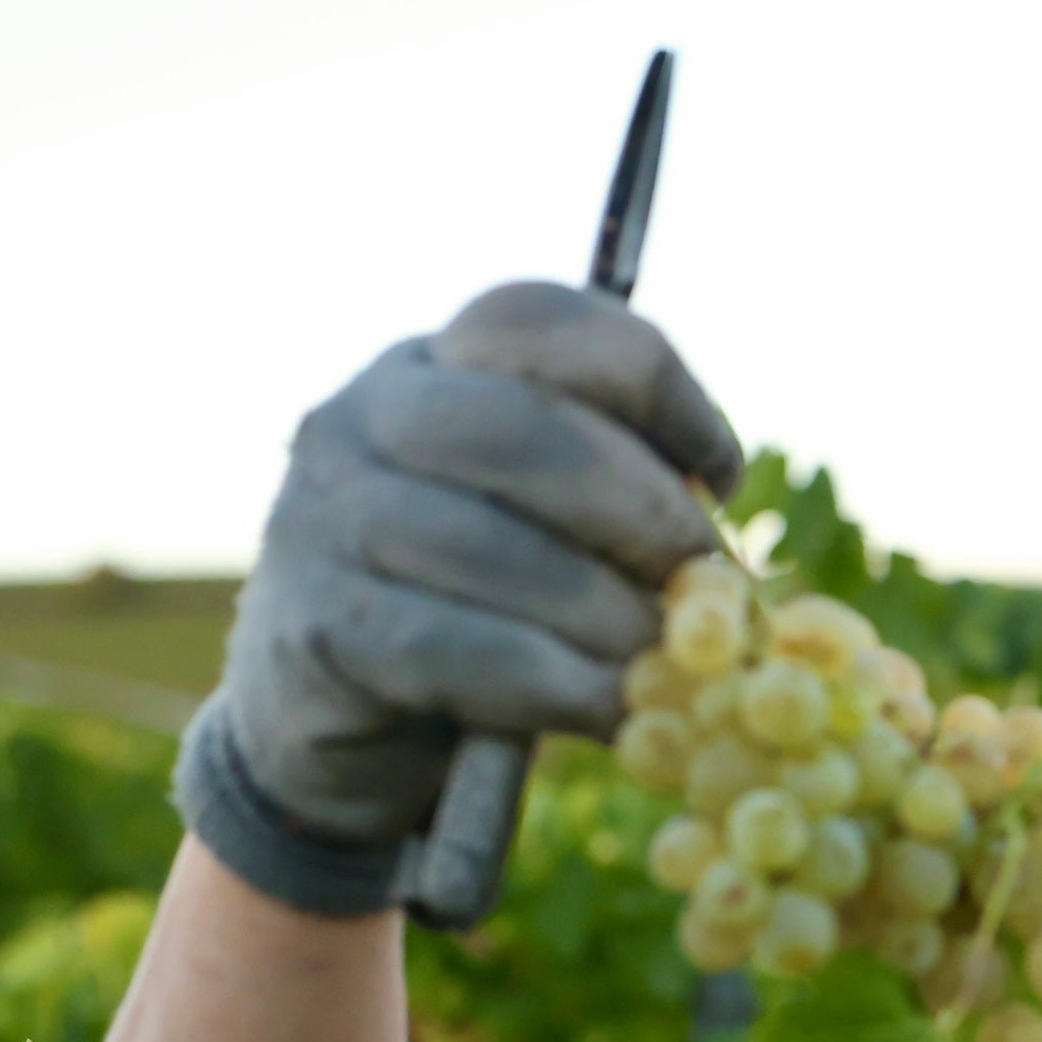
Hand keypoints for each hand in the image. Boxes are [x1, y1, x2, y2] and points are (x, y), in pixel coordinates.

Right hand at [177, 281, 742, 913]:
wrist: (334, 721)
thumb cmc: (477, 606)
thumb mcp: (544, 524)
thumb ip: (620, 502)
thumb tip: (722, 556)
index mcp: (433, 364)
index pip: (546, 320)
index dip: (662, 388)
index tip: (723, 474)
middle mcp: (362, 416)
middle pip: (526, 428)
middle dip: (641, 509)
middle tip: (701, 581)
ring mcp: (322, 518)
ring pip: (495, 549)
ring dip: (608, 615)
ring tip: (666, 664)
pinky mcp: (319, 629)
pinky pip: (460, 650)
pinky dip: (558, 685)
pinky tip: (612, 710)